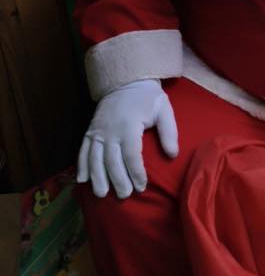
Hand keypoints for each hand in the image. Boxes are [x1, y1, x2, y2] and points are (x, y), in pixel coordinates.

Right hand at [77, 79, 178, 198]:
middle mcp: (110, 130)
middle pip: (112, 160)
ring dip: (97, 177)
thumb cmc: (148, 98)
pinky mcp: (90, 130)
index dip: (136, 172)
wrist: (126, 80)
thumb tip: (172, 155)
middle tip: (124, 195)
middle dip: (118, 180)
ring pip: (95, 158)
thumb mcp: (164, 109)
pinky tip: (82, 181)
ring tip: (102, 194)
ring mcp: (98, 130)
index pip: (132, 154)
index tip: (142, 186)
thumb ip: (169, 132)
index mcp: (129, 125)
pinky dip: (81, 166)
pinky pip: (83, 150)